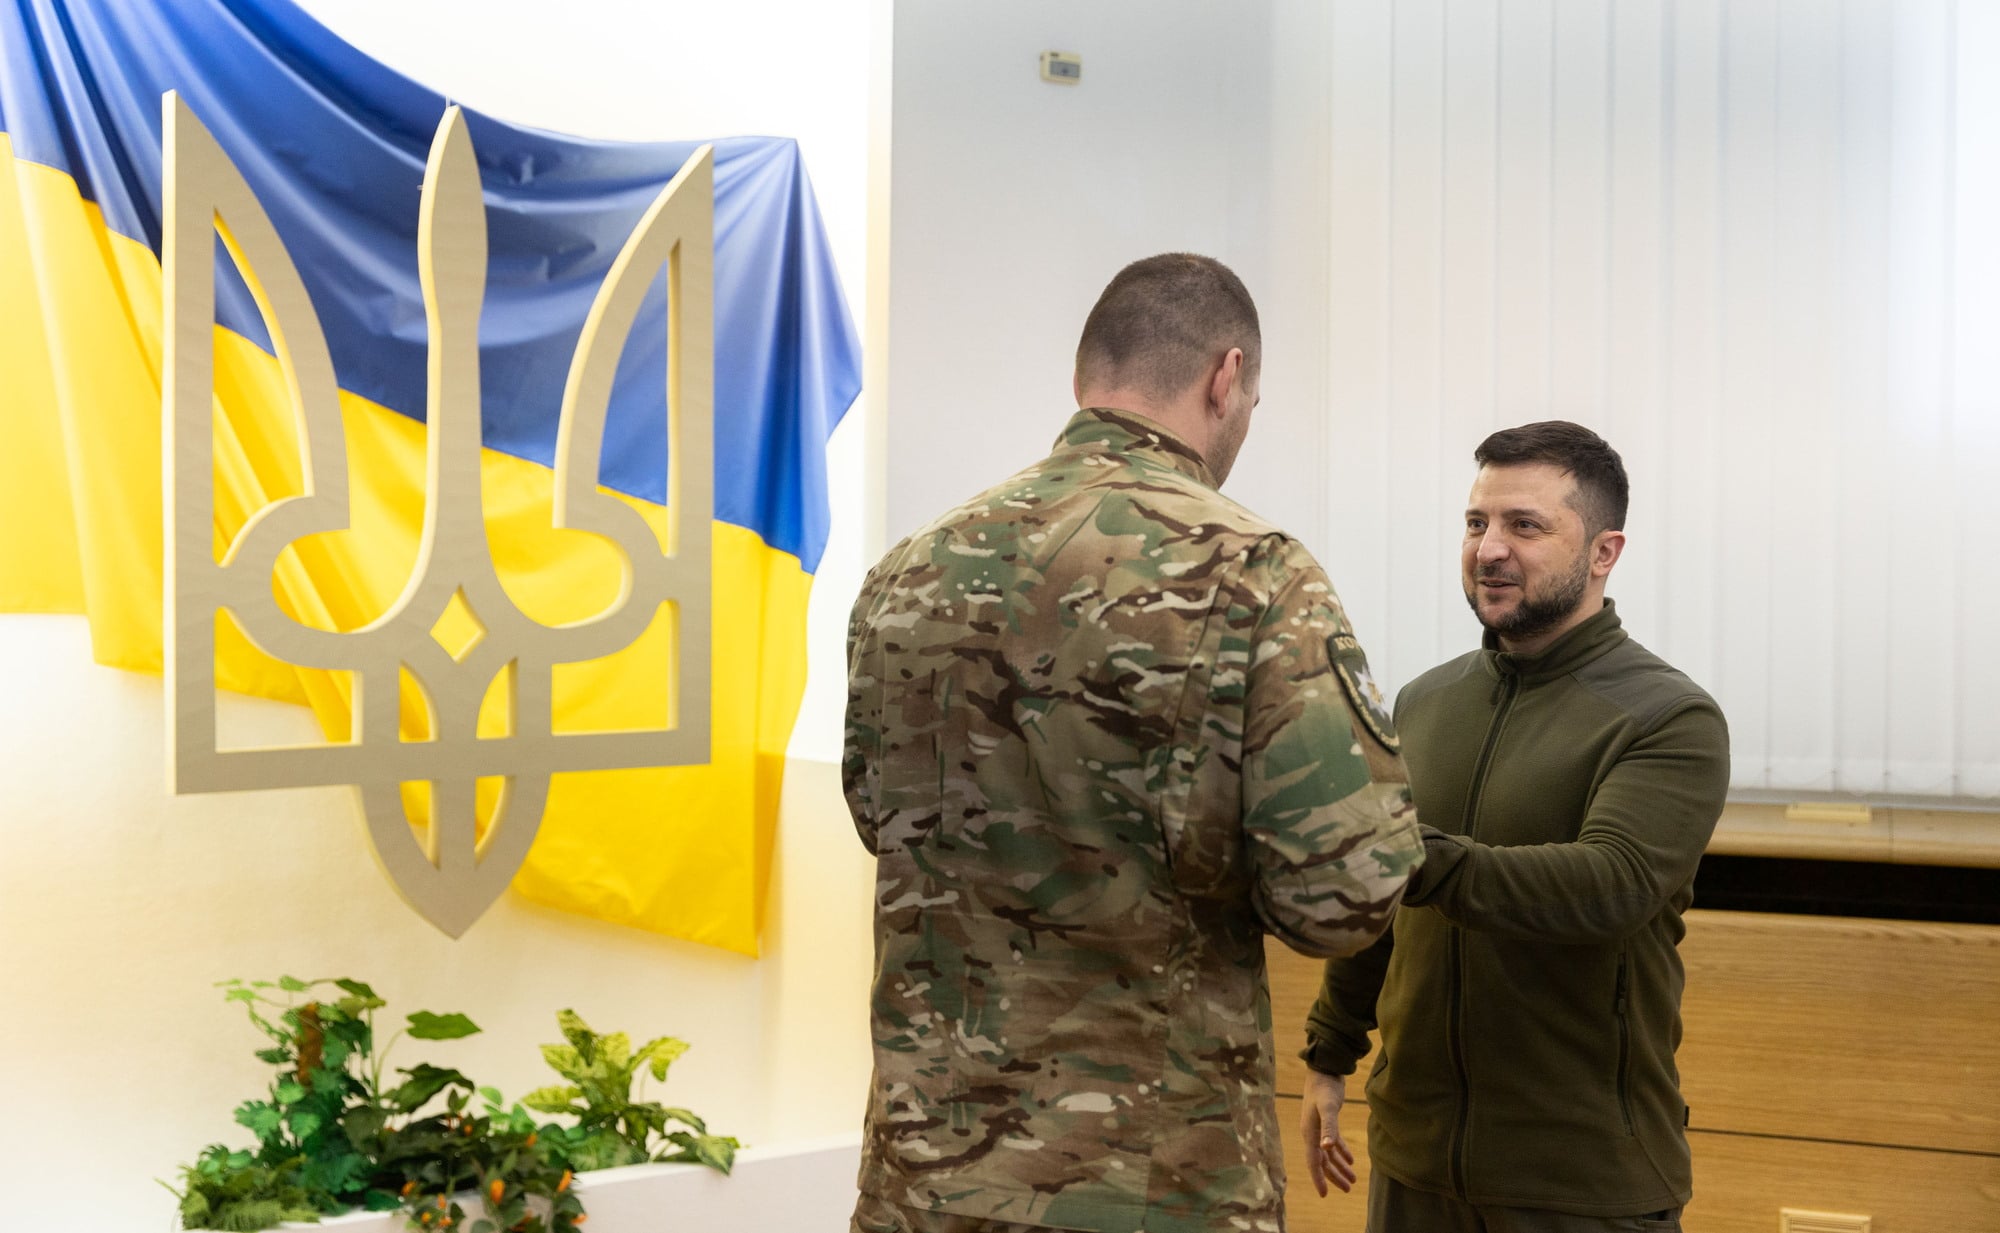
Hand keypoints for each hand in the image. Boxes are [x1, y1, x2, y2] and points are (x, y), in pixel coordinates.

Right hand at [1300, 1069, 1355, 1196]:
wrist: (1324, 1070)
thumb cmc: (1325, 1088)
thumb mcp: (1328, 1108)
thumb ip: (1329, 1128)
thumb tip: (1327, 1149)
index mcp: (1310, 1133)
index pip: (1313, 1162)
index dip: (1318, 1179)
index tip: (1324, 1195)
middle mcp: (1312, 1133)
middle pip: (1322, 1161)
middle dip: (1333, 1177)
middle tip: (1348, 1190)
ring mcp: (1319, 1128)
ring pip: (1328, 1154)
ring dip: (1339, 1167)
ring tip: (1353, 1180)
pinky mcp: (1327, 1121)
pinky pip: (1333, 1142)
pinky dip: (1341, 1152)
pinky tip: (1350, 1160)